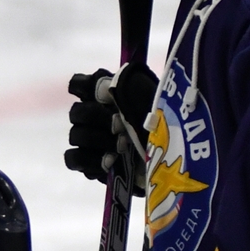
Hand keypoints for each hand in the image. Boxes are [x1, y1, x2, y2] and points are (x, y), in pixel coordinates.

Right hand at [65, 64, 158, 193]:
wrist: (175, 161)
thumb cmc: (165, 125)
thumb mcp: (152, 97)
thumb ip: (125, 85)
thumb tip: (101, 88)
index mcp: (109, 96)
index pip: (80, 85)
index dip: (86, 88)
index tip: (104, 95)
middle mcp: (96, 116)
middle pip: (76, 112)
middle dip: (97, 117)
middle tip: (120, 124)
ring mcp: (91, 142)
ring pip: (75, 135)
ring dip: (97, 139)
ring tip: (121, 146)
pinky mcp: (91, 165)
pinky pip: (74, 159)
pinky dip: (91, 160)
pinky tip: (110, 161)